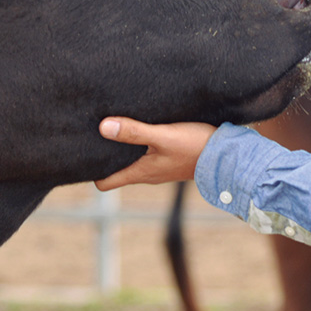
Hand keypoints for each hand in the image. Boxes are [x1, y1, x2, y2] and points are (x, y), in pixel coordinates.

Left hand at [93, 117, 215, 190]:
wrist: (229, 156)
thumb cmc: (195, 147)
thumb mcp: (162, 136)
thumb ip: (134, 132)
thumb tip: (102, 127)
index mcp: (140, 173)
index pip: (104, 183)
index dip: (90, 171)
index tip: (82, 154)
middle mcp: (147, 174)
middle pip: (115, 171)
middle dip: (103, 156)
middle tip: (92, 136)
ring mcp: (160, 168)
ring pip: (131, 162)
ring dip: (122, 149)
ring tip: (113, 127)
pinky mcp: (171, 159)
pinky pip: (147, 155)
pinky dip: (138, 145)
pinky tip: (140, 127)